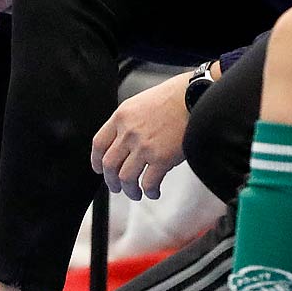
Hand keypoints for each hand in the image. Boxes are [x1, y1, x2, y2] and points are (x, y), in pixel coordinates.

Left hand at [91, 70, 193, 199]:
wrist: (194, 97)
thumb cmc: (174, 97)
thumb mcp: (141, 103)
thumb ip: (129, 121)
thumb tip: (123, 141)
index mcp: (122, 117)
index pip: (99, 144)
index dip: (96, 161)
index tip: (99, 169)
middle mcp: (129, 132)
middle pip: (109, 165)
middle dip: (111, 181)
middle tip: (116, 187)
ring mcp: (144, 147)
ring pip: (125, 178)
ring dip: (129, 190)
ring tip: (135, 193)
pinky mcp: (161, 158)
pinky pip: (149, 183)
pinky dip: (149, 192)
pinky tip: (153, 192)